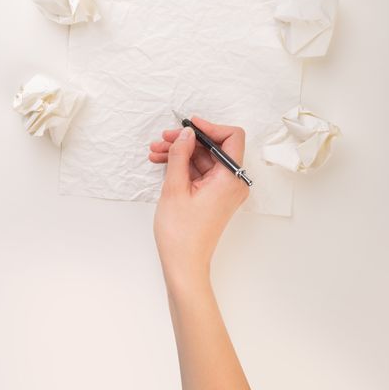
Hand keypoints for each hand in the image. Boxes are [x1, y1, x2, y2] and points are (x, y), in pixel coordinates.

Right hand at [149, 116, 248, 290]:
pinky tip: (162, 162)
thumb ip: (180, 155)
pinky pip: (201, 172)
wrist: (183, 264)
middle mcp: (233, 182)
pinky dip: (183, 166)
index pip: (232, 137)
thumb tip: (185, 133)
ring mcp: (223, 190)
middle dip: (187, 140)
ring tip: (155, 151)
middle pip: (214, 147)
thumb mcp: (175, 187)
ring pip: (204, 159)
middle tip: (163, 139)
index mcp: (231, 178)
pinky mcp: (214, 196)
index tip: (188, 125)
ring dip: (180, 152)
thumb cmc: (181, 232)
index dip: (210, 127)